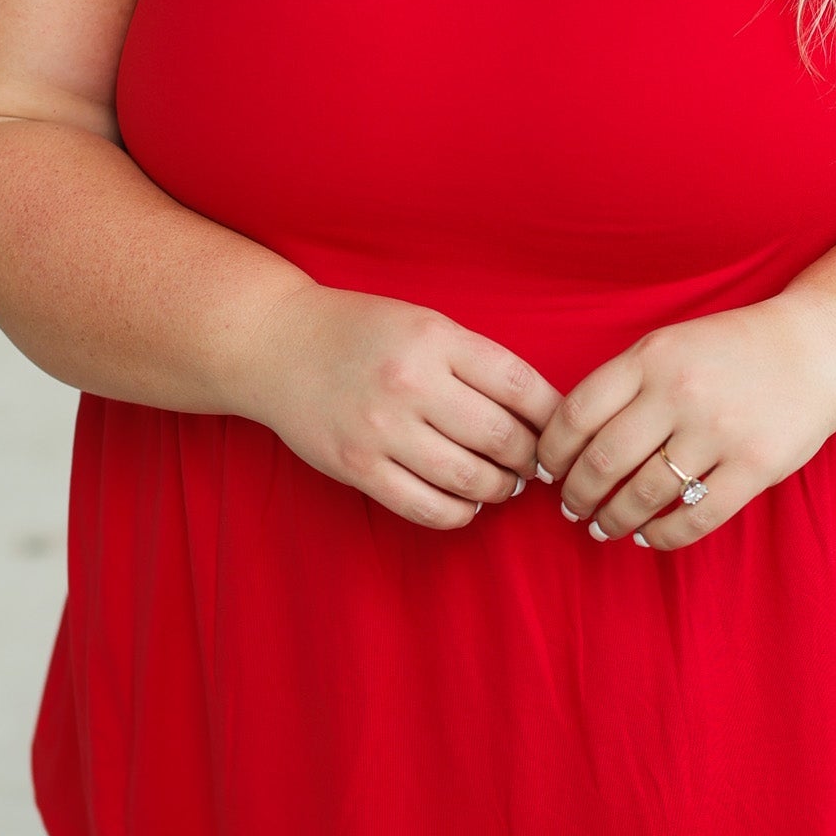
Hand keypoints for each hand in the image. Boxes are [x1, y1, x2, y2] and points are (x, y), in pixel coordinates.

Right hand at [235, 284, 560, 527]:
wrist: (277, 344)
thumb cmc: (362, 332)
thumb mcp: (425, 324)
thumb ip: (477, 362)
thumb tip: (539, 417)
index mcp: (436, 339)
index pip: (521, 386)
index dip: (552, 417)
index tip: (558, 431)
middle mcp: (410, 382)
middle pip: (501, 437)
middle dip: (529, 460)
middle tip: (532, 465)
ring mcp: (381, 428)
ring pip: (470, 478)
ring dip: (500, 489)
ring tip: (503, 484)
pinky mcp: (358, 466)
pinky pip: (427, 507)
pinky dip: (460, 512)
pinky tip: (466, 502)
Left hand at [534, 294, 835, 551]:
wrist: (817, 349)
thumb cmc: (732, 351)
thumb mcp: (670, 345)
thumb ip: (623, 383)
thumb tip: (564, 442)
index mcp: (652, 357)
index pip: (576, 414)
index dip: (551, 452)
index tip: (547, 471)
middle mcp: (681, 392)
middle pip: (602, 461)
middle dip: (577, 495)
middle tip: (572, 507)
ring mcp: (720, 431)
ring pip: (643, 495)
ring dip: (613, 520)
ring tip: (604, 527)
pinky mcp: (755, 466)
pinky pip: (696, 518)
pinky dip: (662, 536)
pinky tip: (647, 536)